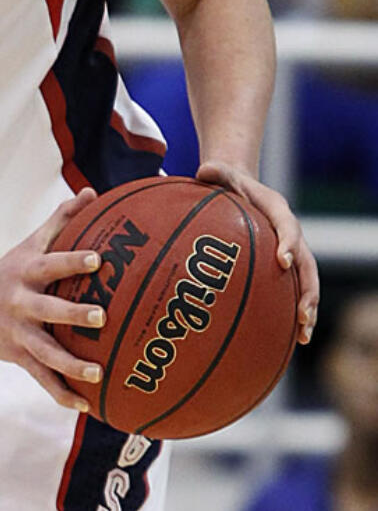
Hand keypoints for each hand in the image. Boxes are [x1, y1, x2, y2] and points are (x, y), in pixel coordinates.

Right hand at [0, 187, 107, 408]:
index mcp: (27, 273)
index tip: (98, 259)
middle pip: (48, 309)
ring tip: (97, 372)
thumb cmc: (10, 269)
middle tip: (101, 315)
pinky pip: (41, 378)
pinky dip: (62, 393)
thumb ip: (62, 220)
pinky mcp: (18, 356)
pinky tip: (86, 405)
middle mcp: (21, 303)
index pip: (52, 264)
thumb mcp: (31, 243)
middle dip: (73, 313)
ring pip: (45, 351)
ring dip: (70, 364)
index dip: (73, 261)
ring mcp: (19, 332)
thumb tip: (91, 193)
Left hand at [197, 161, 318, 343]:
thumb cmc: (226, 181)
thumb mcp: (218, 171)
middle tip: (302, 314)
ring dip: (308, 308)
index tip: (282, 261)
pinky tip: (291, 340)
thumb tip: (202, 171)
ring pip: (306, 282)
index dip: (287, 242)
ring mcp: (288, 251)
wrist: (240, 185)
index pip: (287, 225)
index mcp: (276, 209)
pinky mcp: (282, 266)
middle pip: (306, 263)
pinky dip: (295, 313)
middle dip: (307, 289)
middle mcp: (289, 232)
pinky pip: (292, 290)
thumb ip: (213, 170)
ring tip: (303, 335)